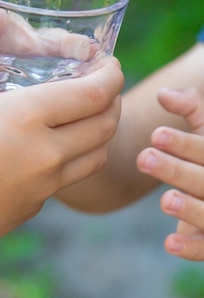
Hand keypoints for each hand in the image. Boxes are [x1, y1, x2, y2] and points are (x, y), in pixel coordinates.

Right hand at [0, 57, 122, 260]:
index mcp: (26, 116)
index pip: (94, 93)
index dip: (111, 75)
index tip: (110, 63)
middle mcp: (45, 151)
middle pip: (105, 124)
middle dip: (113, 100)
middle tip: (105, 86)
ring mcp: (44, 184)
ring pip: (96, 154)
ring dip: (102, 131)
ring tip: (90, 115)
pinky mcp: (35, 205)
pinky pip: (68, 177)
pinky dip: (74, 157)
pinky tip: (53, 148)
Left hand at [137, 86, 203, 260]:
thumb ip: (191, 107)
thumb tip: (163, 93)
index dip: (183, 143)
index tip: (155, 134)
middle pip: (203, 179)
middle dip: (175, 169)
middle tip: (143, 158)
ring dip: (189, 208)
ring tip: (165, 200)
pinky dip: (191, 248)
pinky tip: (169, 242)